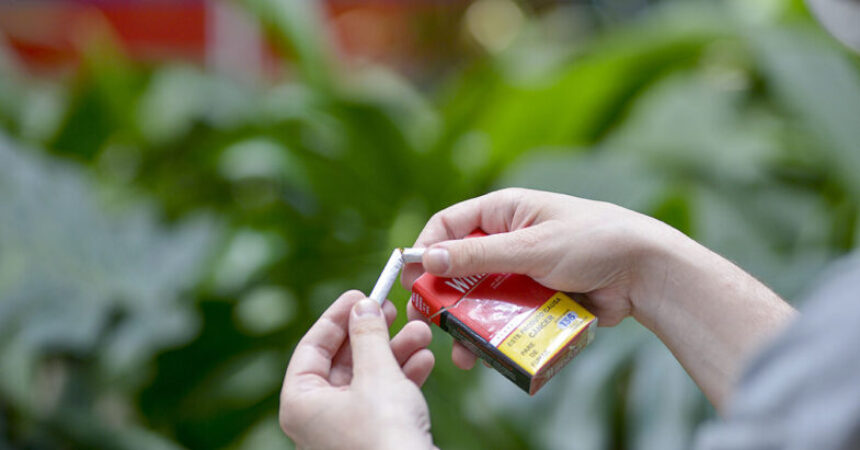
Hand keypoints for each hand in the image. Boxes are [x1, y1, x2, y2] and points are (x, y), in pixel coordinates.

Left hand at [279, 291, 435, 449]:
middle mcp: (317, 417)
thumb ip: (368, 335)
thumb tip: (363, 307)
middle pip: (343, 361)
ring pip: (368, 378)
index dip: (337, 317)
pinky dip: (403, 378)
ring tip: (422, 332)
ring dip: (396, 352)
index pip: (312, 347)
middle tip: (392, 308)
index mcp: (301, 402)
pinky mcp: (372, 438)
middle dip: (374, 334)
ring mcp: (344, 430)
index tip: (360, 295)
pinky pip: (384, 399)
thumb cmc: (385, 436)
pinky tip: (425, 360)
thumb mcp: (377, 373)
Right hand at [402, 188, 672, 368]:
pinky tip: (489, 354)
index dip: (425, 250)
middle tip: (428, 320)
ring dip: (468, 323)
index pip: (448, 225)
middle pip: (460, 268)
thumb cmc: (592, 241)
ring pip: (481, 299)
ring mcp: (522, 272)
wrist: (645, 273)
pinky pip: (506, 317)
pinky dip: (496, 334)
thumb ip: (479, 256)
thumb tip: (428, 259)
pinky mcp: (536, 299)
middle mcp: (508, 240)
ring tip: (461, 352)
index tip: (410, 279)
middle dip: (443, 295)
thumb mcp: (530, 246)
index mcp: (504, 212)